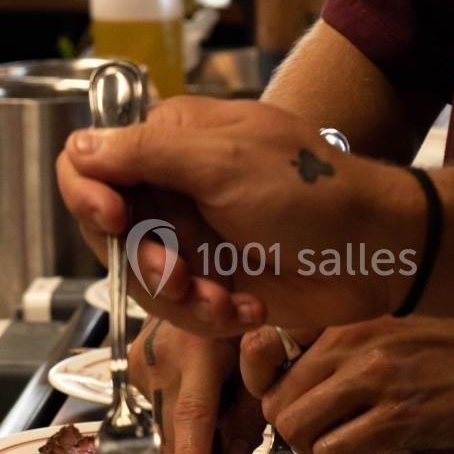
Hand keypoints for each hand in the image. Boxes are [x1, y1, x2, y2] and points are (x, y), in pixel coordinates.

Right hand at [57, 96, 421, 336]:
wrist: (376, 253)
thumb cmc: (311, 195)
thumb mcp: (224, 162)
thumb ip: (145, 153)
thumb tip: (77, 148)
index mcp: (173, 140)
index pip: (90, 159)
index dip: (87, 193)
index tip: (112, 219)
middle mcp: (174, 186)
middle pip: (107, 231)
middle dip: (144, 263)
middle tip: (181, 276)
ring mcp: (192, 236)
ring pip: (141, 280)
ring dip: (183, 298)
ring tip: (229, 301)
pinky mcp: (213, 280)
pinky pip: (180, 309)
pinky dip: (212, 314)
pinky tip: (251, 307)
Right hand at [129, 318, 266, 453]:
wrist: (198, 285)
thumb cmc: (237, 324)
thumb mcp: (256, 363)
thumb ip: (248, 416)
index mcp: (198, 350)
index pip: (193, 414)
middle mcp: (159, 356)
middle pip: (171, 432)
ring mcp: (137, 362)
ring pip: (159, 427)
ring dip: (183, 437)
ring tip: (212, 409)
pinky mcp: (127, 368)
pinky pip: (151, 411)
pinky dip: (172, 419)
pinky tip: (193, 396)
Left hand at [243, 317, 453, 453]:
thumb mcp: (397, 334)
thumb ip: (348, 353)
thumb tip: (302, 390)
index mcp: (350, 322)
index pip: (268, 352)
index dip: (273, 390)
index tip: (296, 407)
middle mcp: (354, 344)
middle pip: (276, 400)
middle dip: (293, 429)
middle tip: (326, 437)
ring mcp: (377, 378)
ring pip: (296, 427)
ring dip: (313, 449)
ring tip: (346, 447)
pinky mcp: (402, 417)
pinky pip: (334, 451)